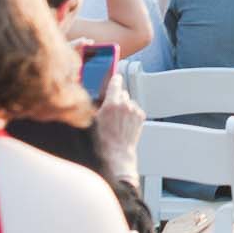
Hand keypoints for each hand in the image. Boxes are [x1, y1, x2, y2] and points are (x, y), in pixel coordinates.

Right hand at [92, 71, 143, 185]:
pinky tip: (124, 123)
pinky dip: (131, 113)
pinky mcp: (141, 116)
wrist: (116, 154)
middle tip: (111, 108)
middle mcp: (125, 104)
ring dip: (124, 106)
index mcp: (111, 103)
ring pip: (129, 101)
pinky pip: (135, 109)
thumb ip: (96, 104)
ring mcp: (134, 110)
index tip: (114, 78)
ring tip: (117, 119)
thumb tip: (97, 95)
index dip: (114, 80)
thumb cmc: (102, 141)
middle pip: (122, 92)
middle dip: (117, 97)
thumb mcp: (92, 119)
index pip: (115, 81)